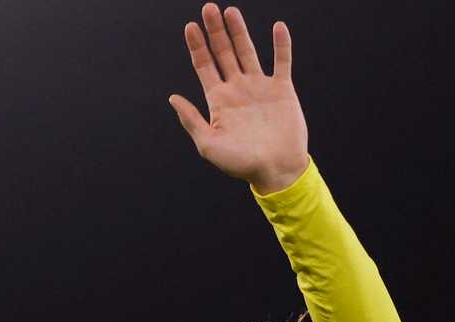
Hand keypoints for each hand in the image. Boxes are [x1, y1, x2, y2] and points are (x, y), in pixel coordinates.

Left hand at [168, 4, 308, 192]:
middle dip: (215, 31)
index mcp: (218, 101)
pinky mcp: (282, 90)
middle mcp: (237, 89)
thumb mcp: (209, 145)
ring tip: (230, 11)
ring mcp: (259, 87)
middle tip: (208, 8)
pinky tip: (278, 27)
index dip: (197, 46)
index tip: (190, 26)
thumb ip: (191, 120)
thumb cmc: (241, 164)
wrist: (276, 171)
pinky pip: (282, 62)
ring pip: (247, 51)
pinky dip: (281, 45)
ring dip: (239, 31)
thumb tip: (172, 97)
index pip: (204, 66)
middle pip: (223, 53)